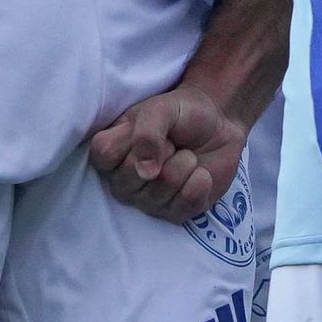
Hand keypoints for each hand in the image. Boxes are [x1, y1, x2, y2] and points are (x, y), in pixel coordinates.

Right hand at [88, 80, 247, 222]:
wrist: (218, 124)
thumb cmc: (182, 114)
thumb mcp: (162, 109)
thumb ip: (147, 132)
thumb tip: (145, 172)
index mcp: (113, 152)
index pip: (103, 153)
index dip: (133, 139)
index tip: (151, 126)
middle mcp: (124, 182)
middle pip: (131, 178)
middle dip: (164, 150)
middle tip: (173, 140)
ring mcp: (148, 201)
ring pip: (160, 192)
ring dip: (184, 163)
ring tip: (187, 153)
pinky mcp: (176, 212)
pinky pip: (184, 206)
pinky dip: (199, 183)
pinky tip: (201, 172)